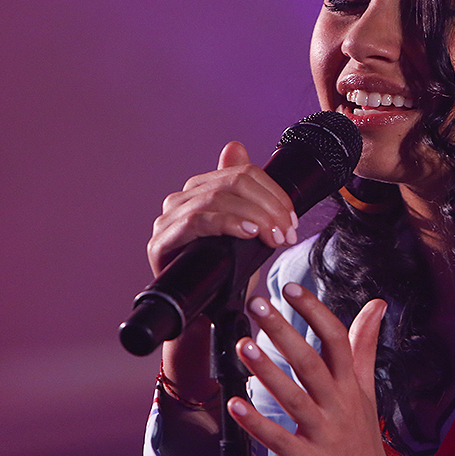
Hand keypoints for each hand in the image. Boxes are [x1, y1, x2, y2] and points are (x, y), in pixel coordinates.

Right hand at [148, 141, 298, 277]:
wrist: (201, 308)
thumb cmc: (223, 269)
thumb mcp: (244, 228)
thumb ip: (244, 191)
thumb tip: (235, 147)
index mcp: (203, 189)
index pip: (245, 173)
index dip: (274, 193)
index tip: (292, 220)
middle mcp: (183, 198)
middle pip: (234, 183)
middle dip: (269, 207)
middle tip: (287, 233)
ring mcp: (169, 218)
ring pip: (218, 199)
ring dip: (255, 217)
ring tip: (274, 238)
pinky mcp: (162, 241)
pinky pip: (197, 220)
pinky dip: (227, 224)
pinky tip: (247, 233)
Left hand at [229, 284, 409, 455]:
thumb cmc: (364, 446)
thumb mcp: (367, 392)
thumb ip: (364, 347)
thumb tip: (375, 305)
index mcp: (352, 387)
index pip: (337, 340)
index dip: (315, 312)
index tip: (292, 289)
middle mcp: (340, 406)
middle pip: (312, 362)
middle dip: (285, 331)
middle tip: (259, 305)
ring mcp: (326, 435)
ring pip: (296, 397)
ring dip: (268, 371)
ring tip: (244, 345)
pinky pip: (281, 440)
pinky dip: (257, 423)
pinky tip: (236, 404)